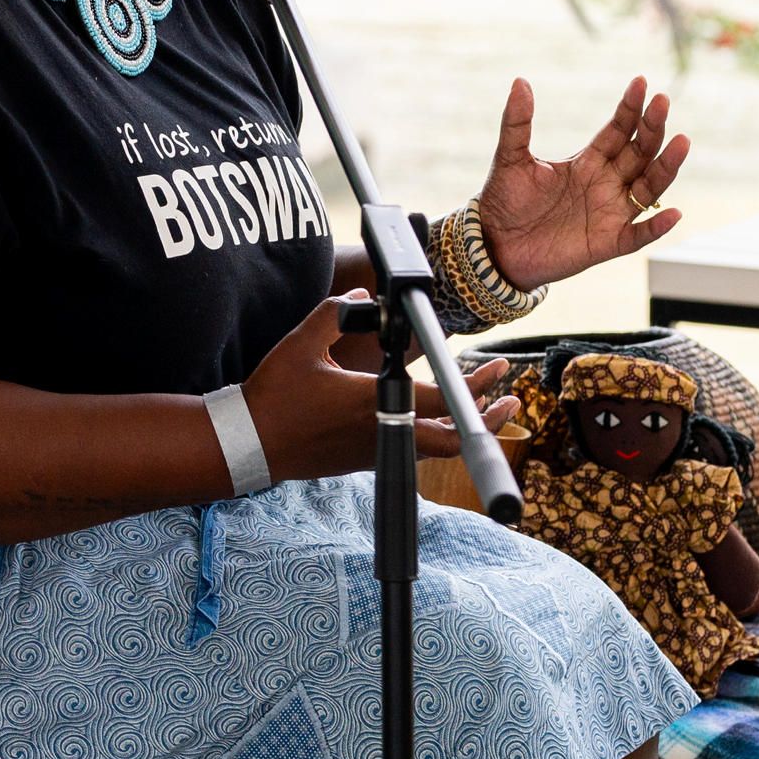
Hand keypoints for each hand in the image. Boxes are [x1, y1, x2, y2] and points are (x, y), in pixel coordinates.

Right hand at [243, 293, 519, 484]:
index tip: (496, 368)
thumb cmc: (274, 396)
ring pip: (436, 447)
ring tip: (486, 411)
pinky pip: (413, 449)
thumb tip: (362, 299)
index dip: (476, 383)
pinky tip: (434, 420)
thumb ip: (333, 314)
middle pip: (453, 436)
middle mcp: (384, 431)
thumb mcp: (300, 345)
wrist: (251, 443)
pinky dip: (435, 435)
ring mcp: (376, 450)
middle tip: (508, 398)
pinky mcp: (364, 459)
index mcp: (374, 402)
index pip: (440, 396)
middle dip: (487, 418)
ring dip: (464, 428)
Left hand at [479, 75, 689, 289]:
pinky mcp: (607, 242)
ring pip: (650, 188)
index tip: (641, 82)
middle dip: (652, 128)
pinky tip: (673, 213)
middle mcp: (606, 184)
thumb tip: (520, 81)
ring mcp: (610, 212)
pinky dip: (656, 226)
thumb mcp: (510, 157)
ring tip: (682, 141)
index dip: (630, 108)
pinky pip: (638, 235)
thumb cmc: (505, 200)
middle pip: (640, 153)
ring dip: (666, 167)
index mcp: (588, 162)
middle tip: (662, 102)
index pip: (618, 131)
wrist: (494, 244)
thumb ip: (516, 123)